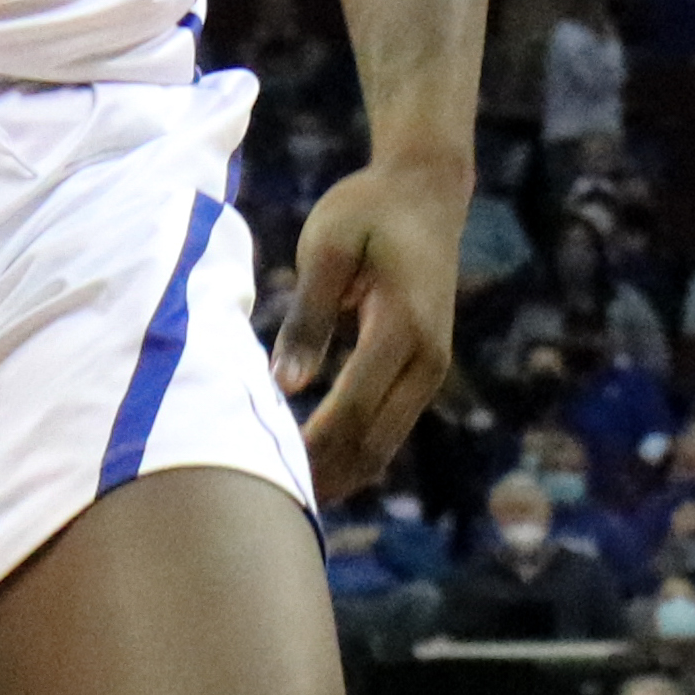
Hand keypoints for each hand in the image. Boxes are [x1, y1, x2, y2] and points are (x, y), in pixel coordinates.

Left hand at [276, 158, 464, 500]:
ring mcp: (431, 369)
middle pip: (374, 442)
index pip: (353, 409)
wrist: (427, 192)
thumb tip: (286, 385)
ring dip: (338, 474)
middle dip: (322, 476)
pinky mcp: (424, 371)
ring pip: (384, 445)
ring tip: (283, 498)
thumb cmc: (367, 210)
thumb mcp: (328, 249)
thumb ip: (308, 317)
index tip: (262, 471)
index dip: (310, 448)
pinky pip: (388, 428)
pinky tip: (312, 468)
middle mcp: (428, 359)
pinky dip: (352, 453)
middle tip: (263, 503)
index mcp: (403, 328)